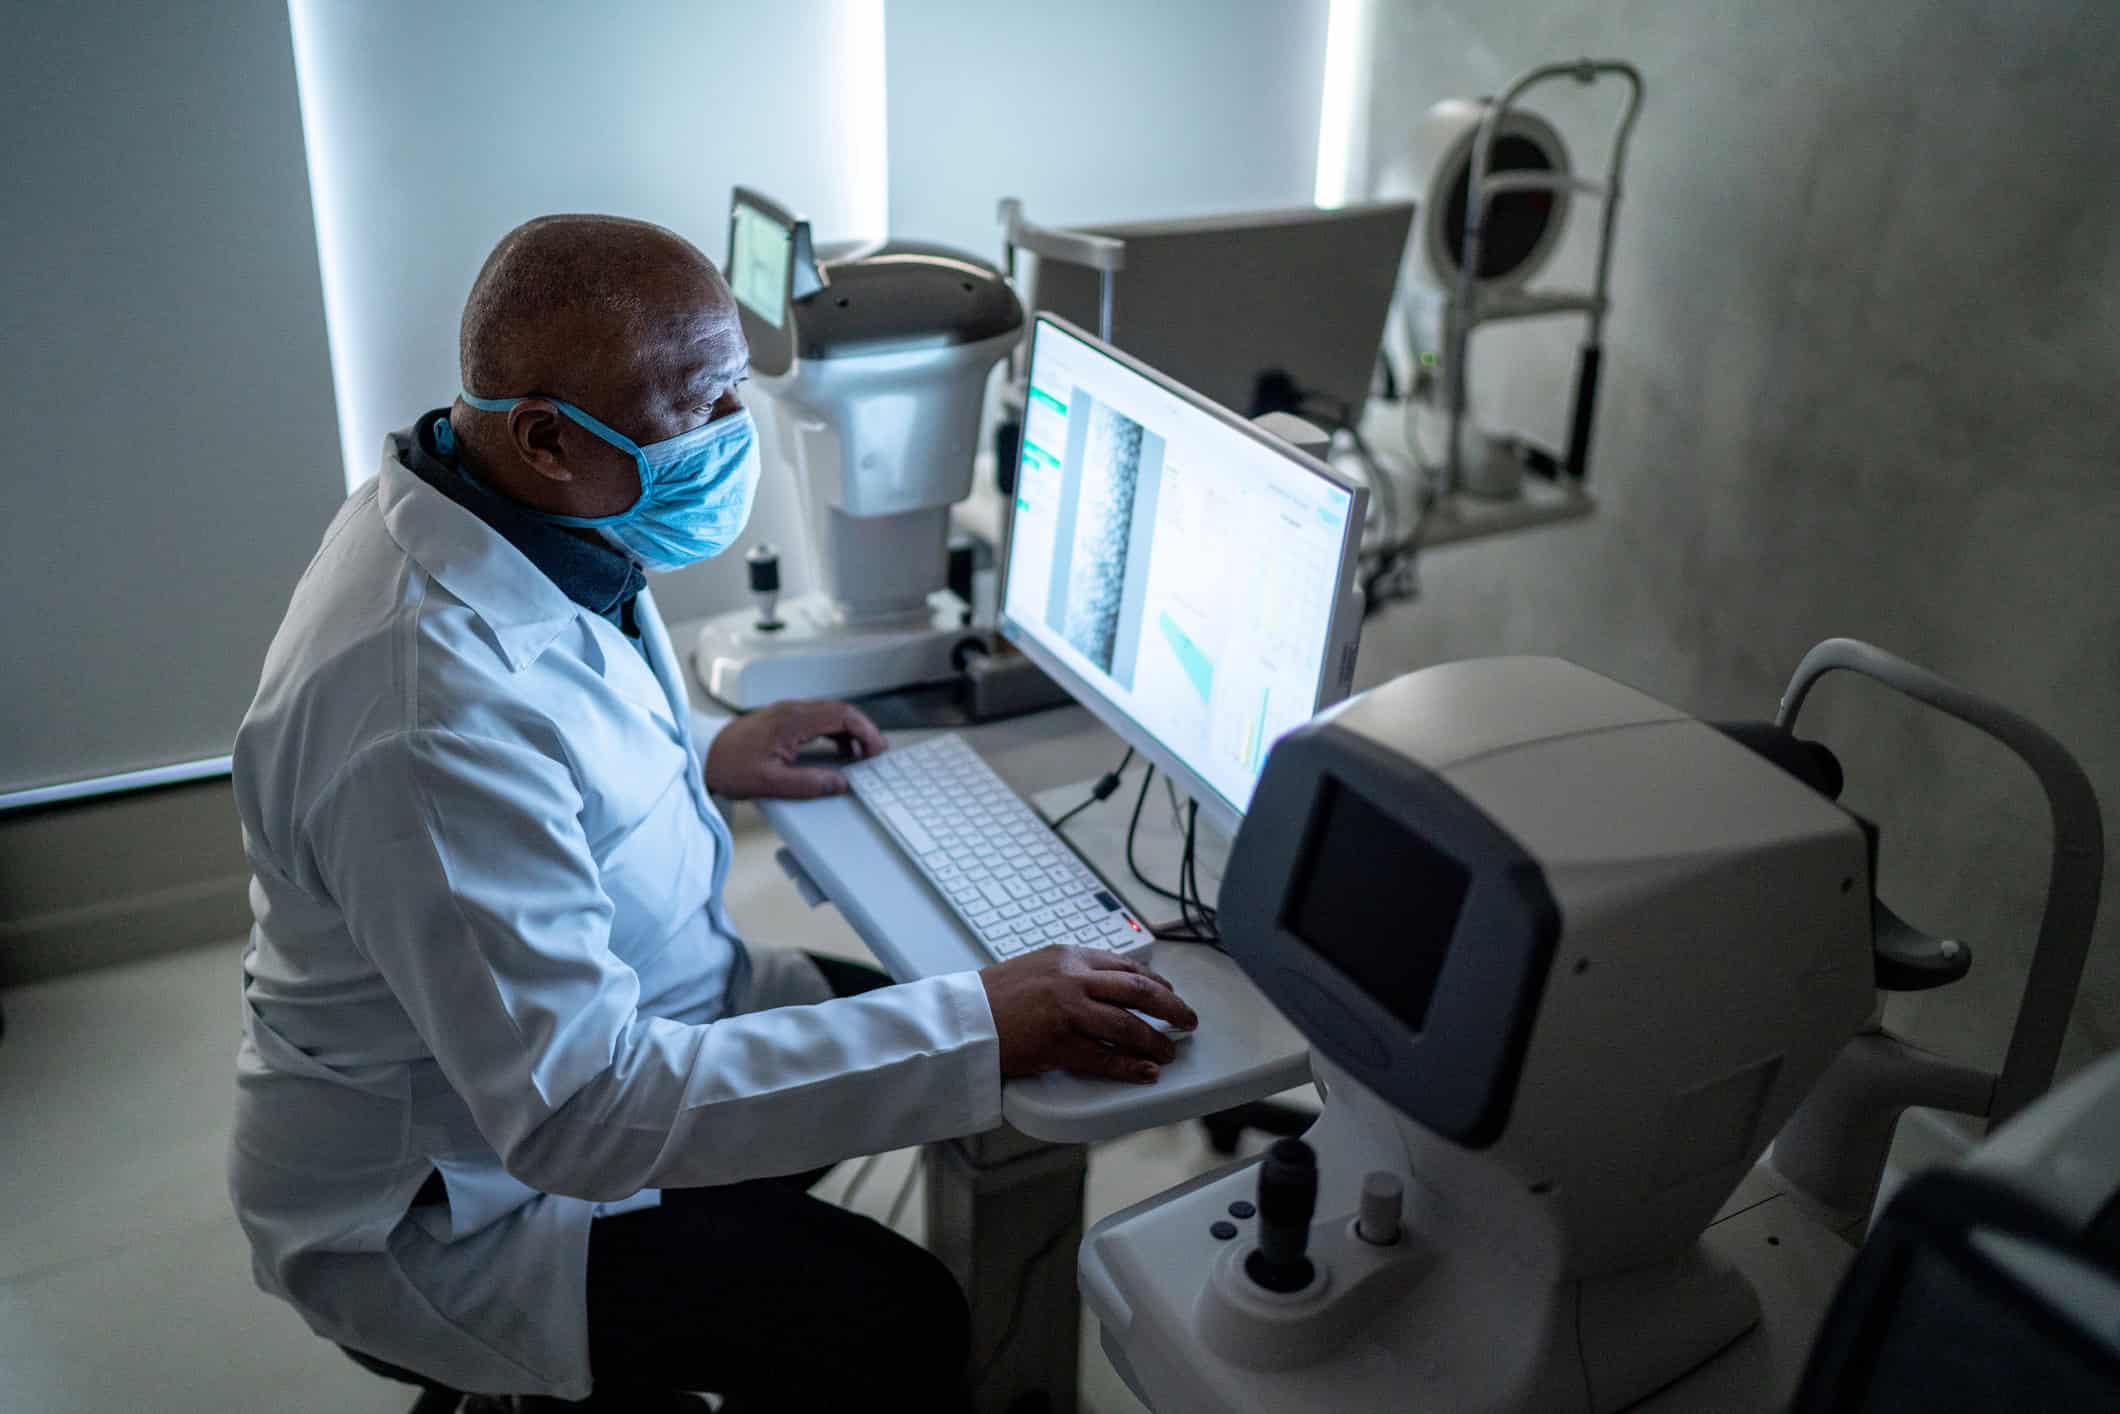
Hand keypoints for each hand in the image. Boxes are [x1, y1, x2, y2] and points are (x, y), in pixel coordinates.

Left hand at [705, 699, 886, 800]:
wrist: (702, 757)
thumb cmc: (729, 767)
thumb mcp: (770, 783)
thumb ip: (809, 784)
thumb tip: (841, 784)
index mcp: (792, 720)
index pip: (843, 715)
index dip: (866, 732)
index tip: (876, 751)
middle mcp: (792, 709)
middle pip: (841, 710)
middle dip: (864, 731)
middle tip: (876, 754)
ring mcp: (787, 712)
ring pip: (831, 713)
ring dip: (851, 731)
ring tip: (862, 754)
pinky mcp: (782, 719)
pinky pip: (818, 718)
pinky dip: (835, 732)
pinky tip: (839, 750)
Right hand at [979, 946, 1198, 1084]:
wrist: (962, 1017)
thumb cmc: (993, 996)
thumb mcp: (1036, 967)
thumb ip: (1071, 972)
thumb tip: (1104, 985)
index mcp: (1069, 956)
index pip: (1125, 966)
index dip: (1155, 982)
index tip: (1169, 993)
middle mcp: (1072, 979)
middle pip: (1138, 991)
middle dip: (1170, 1007)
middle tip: (1187, 1020)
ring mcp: (1067, 1011)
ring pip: (1127, 1026)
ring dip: (1154, 1041)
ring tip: (1168, 1052)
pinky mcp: (1057, 1044)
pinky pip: (1103, 1059)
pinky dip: (1129, 1067)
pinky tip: (1145, 1072)